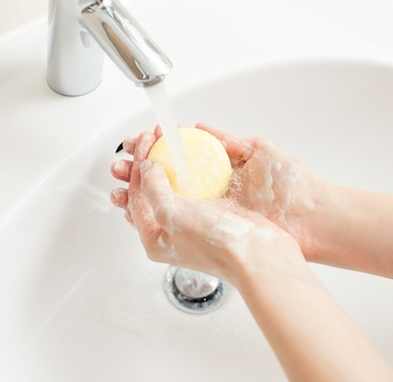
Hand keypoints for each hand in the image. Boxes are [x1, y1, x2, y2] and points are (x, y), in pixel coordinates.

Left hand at [110, 130, 305, 284]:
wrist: (256, 253)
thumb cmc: (215, 243)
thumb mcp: (172, 213)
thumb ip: (153, 188)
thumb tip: (147, 167)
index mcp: (155, 238)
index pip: (136, 195)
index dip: (137, 165)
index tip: (146, 141)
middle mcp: (171, 231)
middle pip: (150, 189)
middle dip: (146, 161)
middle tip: (149, 138)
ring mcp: (193, 222)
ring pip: (172, 185)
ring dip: (167, 162)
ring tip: (165, 142)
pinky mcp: (213, 213)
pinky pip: (195, 186)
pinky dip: (189, 169)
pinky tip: (191, 156)